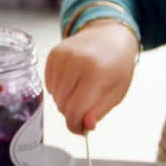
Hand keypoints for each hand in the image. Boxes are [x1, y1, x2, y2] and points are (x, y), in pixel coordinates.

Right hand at [44, 19, 138, 133]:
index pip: (75, 110)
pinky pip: (49, 84)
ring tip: (80, 91)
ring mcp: (63, 56)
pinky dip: (58, 89)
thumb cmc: (116, 64)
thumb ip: (99, 110)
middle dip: (72, 112)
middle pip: (63, 105)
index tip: (79, 130)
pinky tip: (72, 81)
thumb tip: (85, 125)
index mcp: (96, 73)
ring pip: (54, 96)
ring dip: (65, 100)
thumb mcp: (117, 92)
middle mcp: (77, 62)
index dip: (75, 126)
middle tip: (85, 107)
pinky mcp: (53, 54)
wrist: (110, 35)